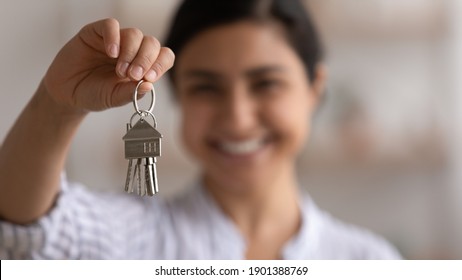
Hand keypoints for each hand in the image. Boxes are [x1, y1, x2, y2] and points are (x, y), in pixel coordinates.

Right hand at [43, 18, 174, 113]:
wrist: (67, 94)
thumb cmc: (94, 94)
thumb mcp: (114, 97)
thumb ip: (131, 92)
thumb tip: (149, 86)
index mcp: (143, 65)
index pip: (163, 56)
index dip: (161, 64)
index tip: (150, 78)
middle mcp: (132, 50)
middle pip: (152, 43)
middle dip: (146, 60)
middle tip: (133, 75)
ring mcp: (115, 40)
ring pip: (135, 34)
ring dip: (131, 52)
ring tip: (120, 71)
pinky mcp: (96, 32)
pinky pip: (111, 25)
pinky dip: (114, 37)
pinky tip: (111, 53)